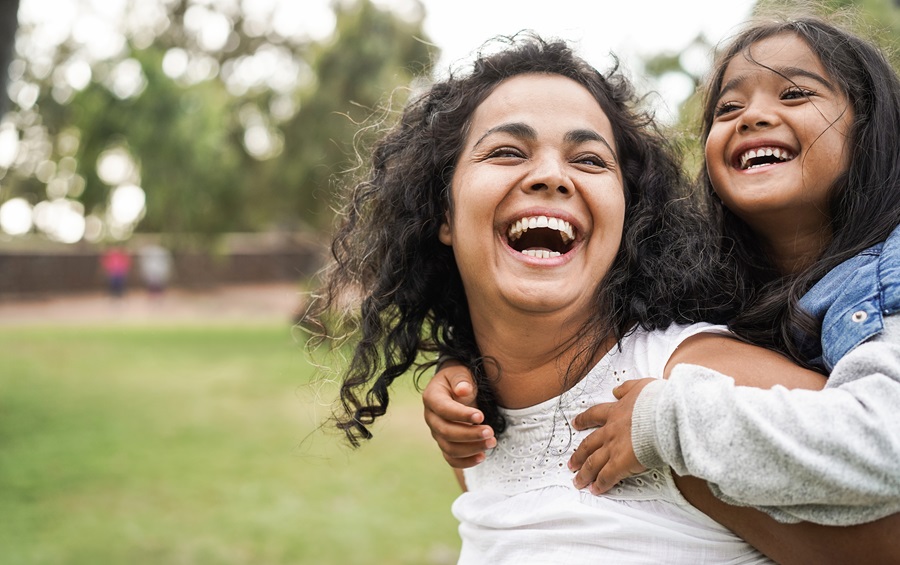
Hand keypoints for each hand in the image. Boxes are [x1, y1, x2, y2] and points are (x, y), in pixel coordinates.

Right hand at [423, 360, 495, 467]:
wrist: (456, 388)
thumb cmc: (459, 379)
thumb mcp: (459, 372)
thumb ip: (461, 379)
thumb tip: (463, 390)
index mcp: (432, 397)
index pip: (443, 409)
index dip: (461, 415)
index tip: (481, 416)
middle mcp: (431, 417)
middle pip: (446, 432)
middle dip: (469, 434)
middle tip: (490, 432)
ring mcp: (437, 433)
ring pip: (449, 448)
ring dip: (471, 448)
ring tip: (491, 442)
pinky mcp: (445, 443)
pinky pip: (452, 458)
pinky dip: (466, 461)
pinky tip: (482, 457)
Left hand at [568, 378, 653, 493]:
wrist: (664, 415)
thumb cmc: (658, 401)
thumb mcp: (640, 386)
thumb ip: (627, 388)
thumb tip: (617, 390)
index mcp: (615, 412)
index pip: (594, 415)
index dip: (583, 420)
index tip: (576, 424)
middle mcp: (610, 431)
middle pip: (588, 444)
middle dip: (578, 455)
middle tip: (571, 463)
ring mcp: (613, 448)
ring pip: (593, 463)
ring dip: (584, 473)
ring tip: (578, 481)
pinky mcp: (621, 463)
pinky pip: (606, 477)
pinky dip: (600, 484)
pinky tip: (595, 490)